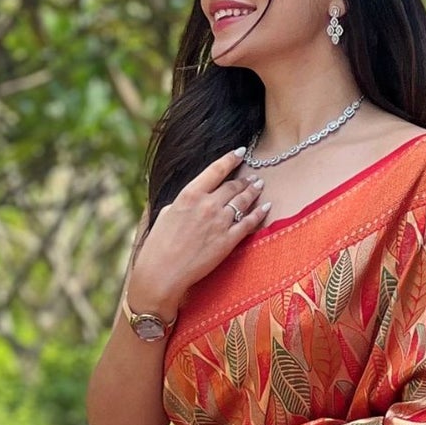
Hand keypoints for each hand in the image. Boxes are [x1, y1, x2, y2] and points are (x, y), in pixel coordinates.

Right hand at [126, 149, 269, 315]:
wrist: (163, 272)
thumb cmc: (159, 245)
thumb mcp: (166, 214)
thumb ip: (183, 202)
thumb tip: (190, 196)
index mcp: (189, 194)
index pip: (216, 169)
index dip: (231, 158)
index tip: (240, 151)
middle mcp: (207, 205)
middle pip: (232, 186)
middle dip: (244, 179)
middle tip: (252, 176)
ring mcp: (219, 222)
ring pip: (243, 201)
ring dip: (253, 191)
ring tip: (259, 185)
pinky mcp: (228, 241)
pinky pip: (249, 223)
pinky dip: (259, 213)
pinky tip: (266, 207)